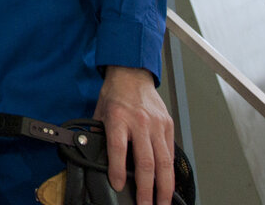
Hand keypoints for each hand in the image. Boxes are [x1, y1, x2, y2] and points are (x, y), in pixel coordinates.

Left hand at [96, 64, 174, 204]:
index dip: (118, 169)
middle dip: (146, 188)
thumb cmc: (115, 93)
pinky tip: (168, 184)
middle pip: (146, 160)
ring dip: (164, 186)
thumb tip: (94, 157)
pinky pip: (170, 153)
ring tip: (162, 202)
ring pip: (163, 161)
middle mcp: (140, 122)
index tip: (118, 185)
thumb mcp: (99, 112)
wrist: (132, 73)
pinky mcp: (168, 125)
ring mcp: (156, 124)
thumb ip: (100, 135)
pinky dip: (170, 171)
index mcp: (118, 117)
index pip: (118, 148)